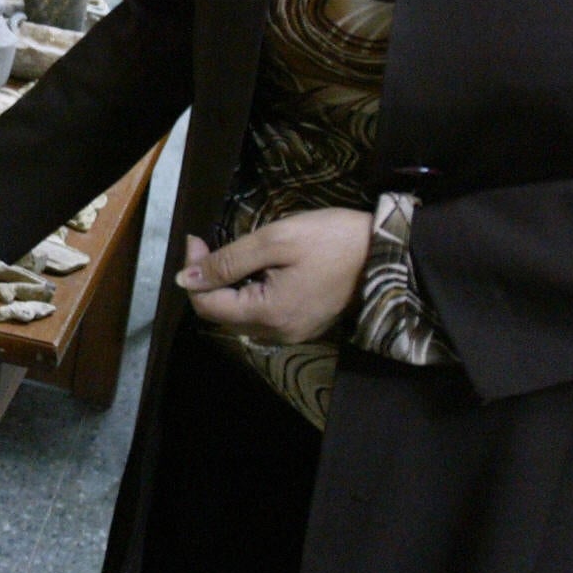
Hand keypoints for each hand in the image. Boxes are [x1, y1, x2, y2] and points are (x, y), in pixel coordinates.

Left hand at [175, 209, 370, 343]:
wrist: (387, 254)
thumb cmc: (331, 241)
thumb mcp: (276, 240)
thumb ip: (229, 261)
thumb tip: (186, 279)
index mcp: (268, 315)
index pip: (207, 305)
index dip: (194, 272)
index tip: (197, 239)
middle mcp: (276, 334)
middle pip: (221, 314)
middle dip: (208, 280)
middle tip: (211, 244)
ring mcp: (292, 333)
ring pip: (240, 316)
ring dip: (228, 288)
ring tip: (234, 255)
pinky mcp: (304, 325)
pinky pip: (262, 316)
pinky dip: (249, 294)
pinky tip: (257, 270)